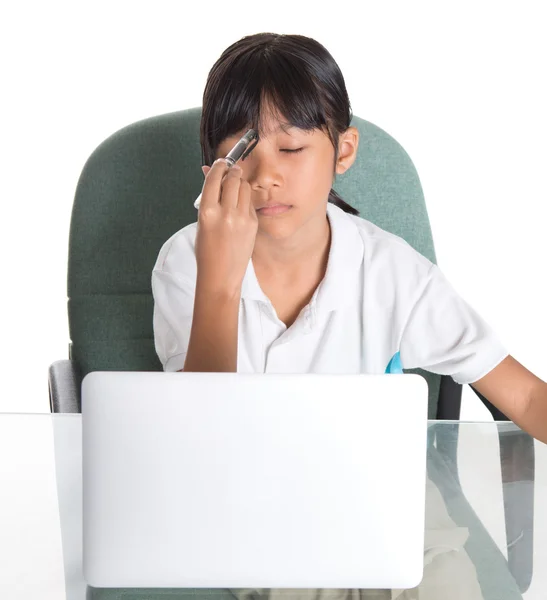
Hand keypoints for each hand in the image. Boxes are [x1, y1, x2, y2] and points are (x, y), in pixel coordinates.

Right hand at [195, 159, 257, 295]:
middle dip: (233, 171)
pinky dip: (245, 200)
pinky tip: (239, 208)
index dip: (218, 167)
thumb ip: (208, 197)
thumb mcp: (201, 222)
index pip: (214, 178)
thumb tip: (209, 171)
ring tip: (234, 190)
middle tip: (231, 170)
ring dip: (240, 183)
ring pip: (245, 187)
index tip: (220, 163)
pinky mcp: (253, 224)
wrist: (220, 276)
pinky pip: (250, 203)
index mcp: (207, 212)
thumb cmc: (206, 251)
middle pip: (233, 178)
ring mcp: (241, 219)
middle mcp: (225, 213)